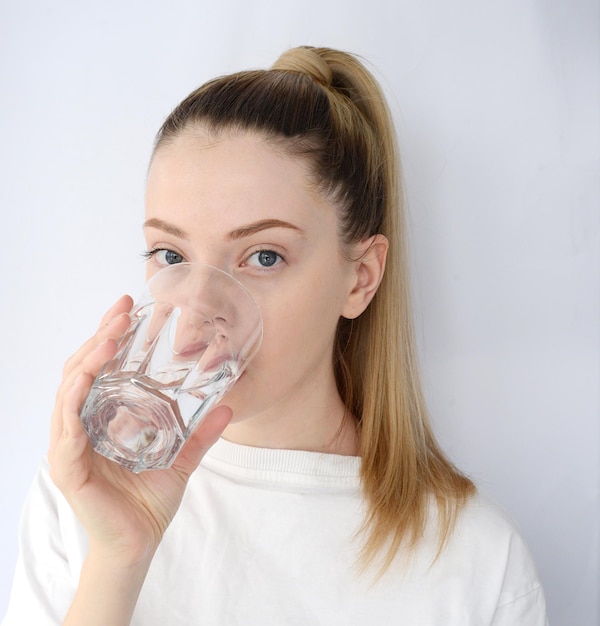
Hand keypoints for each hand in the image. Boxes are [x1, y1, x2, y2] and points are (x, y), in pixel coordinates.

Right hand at [48, 296, 231, 564]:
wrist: (140, 543)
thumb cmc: (149, 501)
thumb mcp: (181, 457)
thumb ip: (201, 432)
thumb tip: (229, 404)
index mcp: (102, 418)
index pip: (100, 368)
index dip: (108, 336)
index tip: (126, 308)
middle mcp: (81, 425)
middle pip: (81, 371)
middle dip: (99, 338)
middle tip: (120, 314)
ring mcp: (70, 445)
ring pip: (69, 391)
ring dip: (86, 360)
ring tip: (108, 336)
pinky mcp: (68, 467)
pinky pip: (64, 428)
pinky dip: (71, 401)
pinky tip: (84, 379)